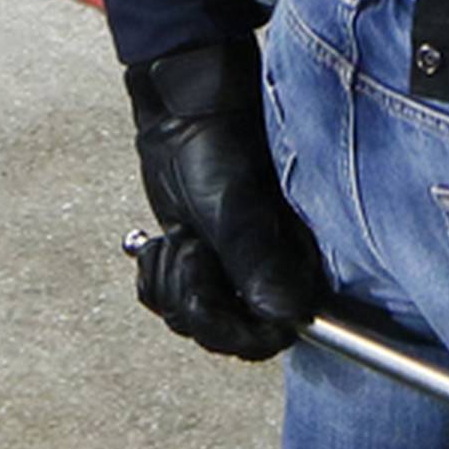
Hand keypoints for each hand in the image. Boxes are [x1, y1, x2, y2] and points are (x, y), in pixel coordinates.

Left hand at [125, 40, 323, 360]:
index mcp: (293, 264)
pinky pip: (169, 301)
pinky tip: (161, 244)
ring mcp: (231, 272)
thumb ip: (256, 261)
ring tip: (179, 239)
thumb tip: (282, 316)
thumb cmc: (220, 143)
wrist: (183, 113)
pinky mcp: (199, 264)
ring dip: (171, 284)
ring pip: (192, 320)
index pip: (271, 333)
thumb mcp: (235, 206)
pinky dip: (155, 278)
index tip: (210, 298)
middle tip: (190, 252)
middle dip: (193, 300)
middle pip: (225, 335)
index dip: (233, 328)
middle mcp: (267, 275)